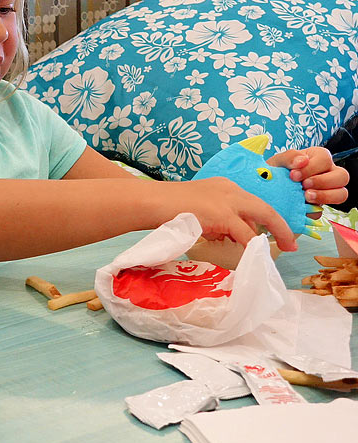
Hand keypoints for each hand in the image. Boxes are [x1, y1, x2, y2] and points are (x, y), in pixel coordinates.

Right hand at [164, 177, 296, 251]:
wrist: (152, 202)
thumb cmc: (166, 207)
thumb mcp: (197, 210)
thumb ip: (215, 220)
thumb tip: (227, 236)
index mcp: (223, 186)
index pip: (250, 203)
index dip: (264, 218)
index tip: (272, 232)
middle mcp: (230, 189)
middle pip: (264, 207)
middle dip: (280, 227)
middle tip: (291, 244)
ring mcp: (227, 200)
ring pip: (261, 217)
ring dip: (272, 236)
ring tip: (279, 252)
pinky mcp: (223, 214)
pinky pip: (246, 234)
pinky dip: (254, 245)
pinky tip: (258, 255)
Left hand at [267, 147, 348, 206]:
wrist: (265, 190)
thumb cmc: (275, 171)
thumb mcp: (278, 161)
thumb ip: (289, 157)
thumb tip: (302, 160)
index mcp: (318, 158)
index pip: (325, 159)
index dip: (312, 167)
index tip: (293, 175)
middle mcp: (327, 173)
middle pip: (342, 176)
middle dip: (322, 182)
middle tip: (303, 186)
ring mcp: (326, 191)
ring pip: (341, 194)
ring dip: (325, 196)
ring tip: (306, 197)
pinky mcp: (318, 207)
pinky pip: (323, 211)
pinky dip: (312, 211)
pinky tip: (300, 207)